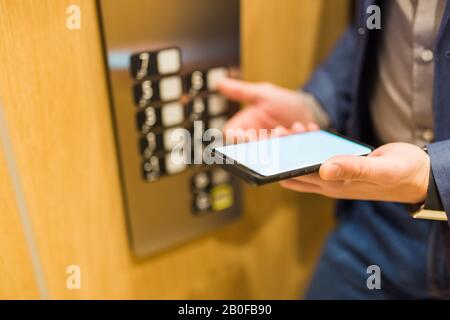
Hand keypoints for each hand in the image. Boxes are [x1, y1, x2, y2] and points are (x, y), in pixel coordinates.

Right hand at [218, 78, 318, 141]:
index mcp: (247, 128)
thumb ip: (241, 91)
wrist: (307, 109)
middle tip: (276, 131)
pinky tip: (305, 128)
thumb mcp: (262, 94)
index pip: (233, 137)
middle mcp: (258, 142)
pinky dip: (300, 138)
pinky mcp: (292, 153)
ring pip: (273, 151)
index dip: (238, 139)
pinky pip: (294, 151)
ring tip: (293, 127)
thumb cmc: (281, 102)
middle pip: (253, 148)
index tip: (248, 135)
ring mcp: (275, 149)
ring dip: (283, 140)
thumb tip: (219, 83)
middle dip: (264, 142)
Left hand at [280, 143, 430, 203]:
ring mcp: (334, 176)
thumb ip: (354, 169)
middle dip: (280, 154)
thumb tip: (324, 168)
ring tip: (293, 127)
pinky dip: (309, 145)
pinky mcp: (341, 167)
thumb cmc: (403, 174)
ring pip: (303, 164)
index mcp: (334, 186)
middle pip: (293, 171)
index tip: (267, 144)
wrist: (419, 177)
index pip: (296, 177)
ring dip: (294, 147)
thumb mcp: (381, 169)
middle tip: (276, 131)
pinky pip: (317, 157)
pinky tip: (310, 130)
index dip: (278, 164)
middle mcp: (329, 184)